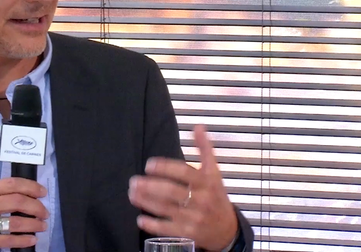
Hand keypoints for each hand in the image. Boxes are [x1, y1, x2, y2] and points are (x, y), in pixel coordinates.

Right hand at [0, 177, 48, 251]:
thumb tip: (24, 194)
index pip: (11, 184)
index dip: (31, 187)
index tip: (42, 192)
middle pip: (17, 201)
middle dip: (36, 206)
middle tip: (44, 212)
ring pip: (16, 222)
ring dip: (34, 224)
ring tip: (42, 225)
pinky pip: (10, 240)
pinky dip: (25, 240)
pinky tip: (32, 239)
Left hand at [128, 124, 237, 250]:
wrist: (227, 230)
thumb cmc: (216, 197)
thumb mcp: (214, 172)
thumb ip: (205, 149)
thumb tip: (199, 127)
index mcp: (206, 182)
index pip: (184, 172)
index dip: (165, 167)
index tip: (149, 164)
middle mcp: (201, 200)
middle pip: (171, 192)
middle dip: (150, 186)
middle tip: (134, 181)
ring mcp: (194, 218)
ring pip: (166, 209)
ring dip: (146, 202)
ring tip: (132, 194)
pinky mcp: (189, 233)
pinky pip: (168, 229)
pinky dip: (152, 225)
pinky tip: (140, 219)